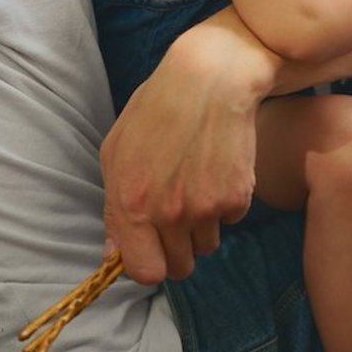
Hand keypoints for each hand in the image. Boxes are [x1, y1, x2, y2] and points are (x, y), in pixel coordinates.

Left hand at [100, 14, 273, 284]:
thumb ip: (114, 209)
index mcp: (132, 205)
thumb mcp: (116, 153)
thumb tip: (114, 252)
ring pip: (206, 246)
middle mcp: (169, 213)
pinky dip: (224, 204)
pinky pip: (229, 221)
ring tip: (195, 185)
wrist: (209, 80)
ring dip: (200, 227)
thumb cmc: (156, 109)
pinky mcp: (238, 197)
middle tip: (174, 218)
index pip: (145, 272)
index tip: (149, 248)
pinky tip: (215, 170)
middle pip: (179, 268)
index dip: (147, 264)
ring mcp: (206, 208)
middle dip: (175, 250)